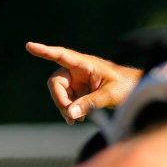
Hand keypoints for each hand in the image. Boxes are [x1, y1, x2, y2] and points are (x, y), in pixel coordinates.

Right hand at [26, 42, 142, 124]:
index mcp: (85, 63)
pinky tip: (77, 119)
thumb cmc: (126, 86)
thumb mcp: (111, 94)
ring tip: (75, 120)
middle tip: (69, 114)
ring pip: (60, 93)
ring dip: (64, 107)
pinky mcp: (80, 91)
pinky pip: (67, 100)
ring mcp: (78, 81)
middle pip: (57, 81)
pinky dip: (70, 110)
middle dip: (60, 98)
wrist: (136, 90)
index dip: (45, 51)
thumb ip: (91, 103)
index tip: (29, 46)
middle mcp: (78, 70)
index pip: (62, 55)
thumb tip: (70, 114)